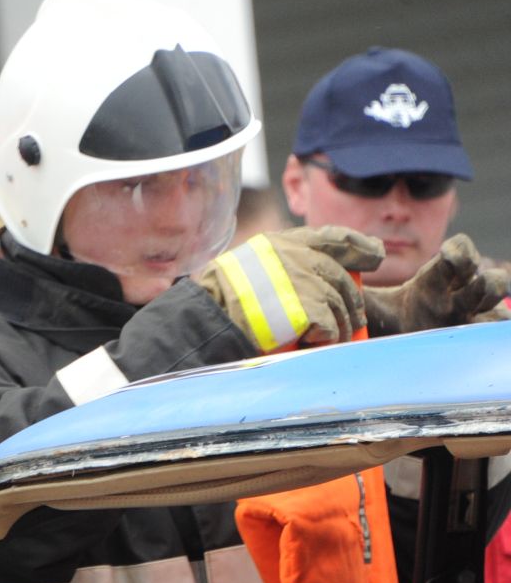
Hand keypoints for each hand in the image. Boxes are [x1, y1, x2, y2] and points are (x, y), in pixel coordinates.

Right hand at [196, 226, 382, 350]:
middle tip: (353, 321)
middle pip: (342, 279)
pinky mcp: (309, 308)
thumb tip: (303, 281)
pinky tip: (315, 344)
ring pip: (340, 306)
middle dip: (351, 302)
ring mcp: (306, 282)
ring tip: (332, 341)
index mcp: (283, 243)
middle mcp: (299, 257)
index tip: (375, 256)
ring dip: (340, 327)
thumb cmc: (218, 300)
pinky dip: (326, 338)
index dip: (359, 246)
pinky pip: (330, 327)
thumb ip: (276, 265)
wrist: (206, 318)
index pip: (334, 237)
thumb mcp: (246, 267)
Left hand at [363, 234, 510, 335]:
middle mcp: (459, 295)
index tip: (447, 256)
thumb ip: (355, 289)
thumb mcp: (368, 303)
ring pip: (496, 304)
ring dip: (491, 304)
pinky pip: (497, 331)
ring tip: (473, 314)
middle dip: (486, 281)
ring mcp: (471, 317)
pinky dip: (494, 333)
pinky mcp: (475, 338)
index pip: (460, 251)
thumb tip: (334, 275)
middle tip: (473, 285)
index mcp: (437, 279)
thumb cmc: (384, 320)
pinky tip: (479, 337)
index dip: (459, 251)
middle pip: (489, 280)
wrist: (392, 349)